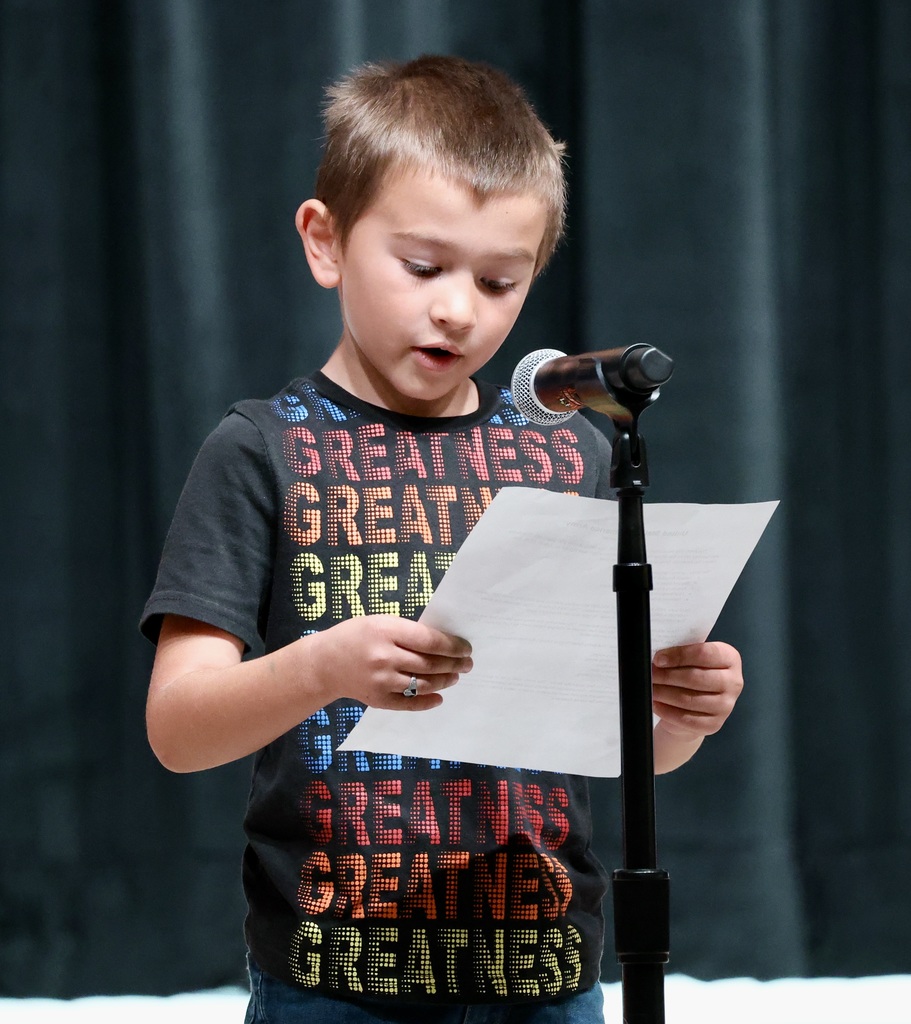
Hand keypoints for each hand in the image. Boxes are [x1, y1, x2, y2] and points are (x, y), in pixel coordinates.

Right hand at [309, 615, 472, 710]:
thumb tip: (442, 643)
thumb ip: (407, 632)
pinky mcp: (378, 700)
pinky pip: (409, 703)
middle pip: (430, 663)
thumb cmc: (355, 636)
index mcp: (386, 632)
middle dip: (454, 664)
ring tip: (455, 676)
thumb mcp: (380, 622)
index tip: (466, 648)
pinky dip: (427, 701)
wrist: (324, 663)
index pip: (430, 641)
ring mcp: (382, 681)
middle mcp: (385, 658)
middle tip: (468, 663)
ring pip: (424, 684)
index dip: (453, 646)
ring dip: (445, 681)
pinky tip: (439, 696)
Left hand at [651, 641, 742, 741]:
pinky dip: (667, 711)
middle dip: (667, 676)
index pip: (704, 653)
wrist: (697, 704)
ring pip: (688, 699)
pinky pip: (686, 719)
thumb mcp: (691, 659)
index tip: (658, 659)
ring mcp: (726, 705)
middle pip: (695, 677)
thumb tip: (659, 658)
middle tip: (651, 674)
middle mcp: (733, 682)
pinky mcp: (714, 724)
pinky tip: (657, 704)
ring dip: (664, 693)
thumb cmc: (692, 674)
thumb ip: (681, 655)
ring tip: (651, 688)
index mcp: (729, 658)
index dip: (678, 656)